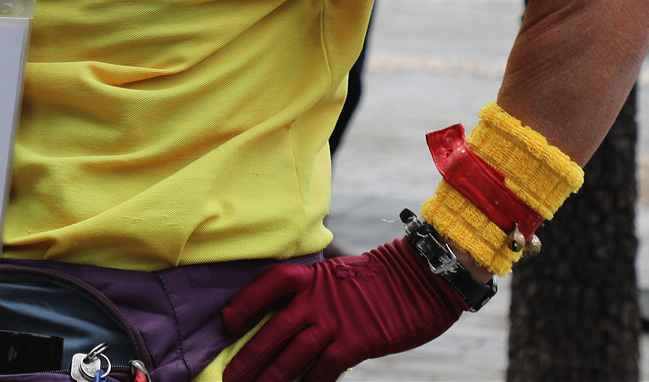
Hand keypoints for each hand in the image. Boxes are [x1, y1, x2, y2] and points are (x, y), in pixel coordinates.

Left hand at [221, 237, 463, 381]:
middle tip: (228, 377)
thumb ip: (316, 297)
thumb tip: (293, 324)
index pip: (268, 285)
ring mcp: (335, 321)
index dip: (244, 303)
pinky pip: (324, 369)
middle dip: (249, 355)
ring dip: (270, 377)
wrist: (423, 280)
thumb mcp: (341, 277)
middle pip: (273, 328)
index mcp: (313, 277)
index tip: (226, 322)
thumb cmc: (382, 281)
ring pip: (293, 354)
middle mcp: (318, 299)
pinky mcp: (355, 343)